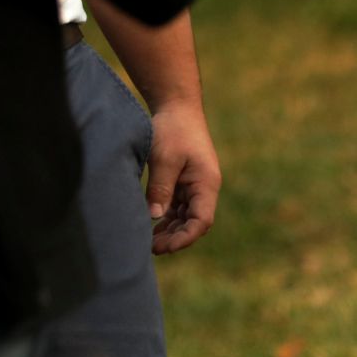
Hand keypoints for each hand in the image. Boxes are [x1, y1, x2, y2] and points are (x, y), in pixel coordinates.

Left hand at [145, 101, 220, 253]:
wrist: (177, 107)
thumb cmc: (174, 129)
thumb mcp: (165, 158)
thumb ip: (160, 188)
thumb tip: (154, 217)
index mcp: (207, 184)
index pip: (201, 220)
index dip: (185, 237)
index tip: (165, 247)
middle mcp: (204, 189)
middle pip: (194, 223)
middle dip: (176, 238)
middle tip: (152, 249)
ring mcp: (194, 187)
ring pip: (185, 218)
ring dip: (170, 231)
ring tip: (149, 243)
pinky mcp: (183, 183)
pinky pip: (178, 208)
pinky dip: (167, 219)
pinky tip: (152, 227)